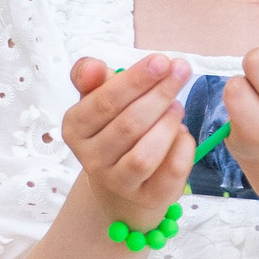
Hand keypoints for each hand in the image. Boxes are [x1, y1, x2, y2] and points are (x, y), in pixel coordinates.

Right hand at [62, 53, 193, 230]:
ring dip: (167, 125)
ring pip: (145, 156)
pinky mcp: (146, 197)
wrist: (120, 174)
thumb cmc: (112, 124)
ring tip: (178, 107)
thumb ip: (91, 75)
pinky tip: (183, 133)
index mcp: (75, 128)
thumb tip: (94, 67)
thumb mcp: (97, 95)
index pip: (105, 102)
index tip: (163, 60)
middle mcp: (91, 158)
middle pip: (128, 125)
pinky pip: (170, 173)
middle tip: (181, 73)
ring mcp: (118, 182)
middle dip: (160, 94)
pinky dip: (182, 148)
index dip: (136, 79)